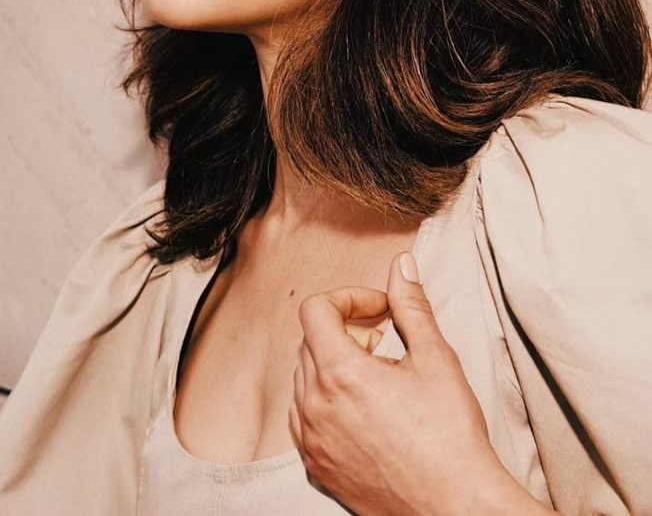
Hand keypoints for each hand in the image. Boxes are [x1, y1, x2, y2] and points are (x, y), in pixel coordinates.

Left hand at [288, 251, 553, 515]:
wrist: (455, 508)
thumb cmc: (450, 436)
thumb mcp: (436, 359)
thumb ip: (411, 306)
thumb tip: (402, 266)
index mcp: (340, 373)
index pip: (314, 309)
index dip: (348, 298)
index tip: (379, 310)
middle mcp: (314, 406)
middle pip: (310, 341)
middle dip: (346, 330)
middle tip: (385, 341)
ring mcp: (311, 441)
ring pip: (304, 379)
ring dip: (333, 365)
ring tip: (378, 377)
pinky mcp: (316, 468)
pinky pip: (303, 418)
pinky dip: (325, 401)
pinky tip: (363, 410)